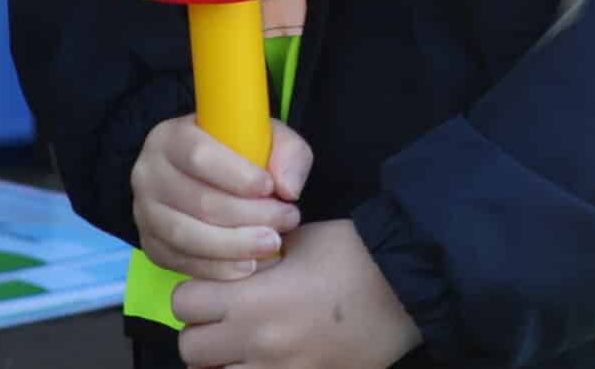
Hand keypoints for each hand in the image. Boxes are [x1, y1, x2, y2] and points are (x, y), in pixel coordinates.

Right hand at [131, 116, 314, 280]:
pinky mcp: (151, 244)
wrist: (209, 176)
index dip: (237, 175)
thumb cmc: (241, 153)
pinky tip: (248, 265)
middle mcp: (148, 174)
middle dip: (249, 215)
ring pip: (188, 236)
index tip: (270, 187)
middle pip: (198, 201)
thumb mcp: (269, 137)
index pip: (199, 156)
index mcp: (172, 137)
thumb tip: (288, 189)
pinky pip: (181, 262)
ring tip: (272, 243)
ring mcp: (145, 212)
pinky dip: (217, 269)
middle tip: (287, 219)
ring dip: (236, 245)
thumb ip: (288, 153)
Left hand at [172, 220, 420, 368]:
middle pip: (190, 350)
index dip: (195, 292)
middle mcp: (258, 343)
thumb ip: (261, 252)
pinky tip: (269, 359)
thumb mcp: (302, 239)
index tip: (213, 286)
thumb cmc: (355, 254)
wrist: (410, 286)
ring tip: (243, 345)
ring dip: (221, 362)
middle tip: (225, 316)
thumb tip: (241, 259)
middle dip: (202, 330)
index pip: (184, 304)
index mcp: (253, 300)